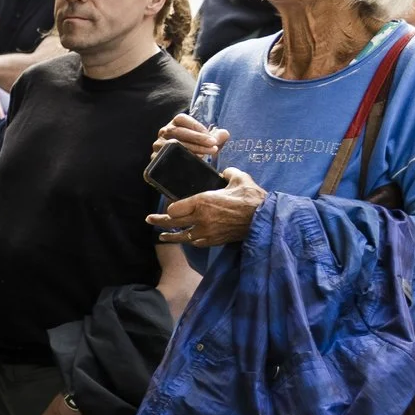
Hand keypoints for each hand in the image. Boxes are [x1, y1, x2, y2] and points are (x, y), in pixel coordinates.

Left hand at [148, 168, 263, 246]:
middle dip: (159, 221)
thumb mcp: (239, 179)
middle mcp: (200, 218)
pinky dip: (189, 240)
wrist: (265, 219)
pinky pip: (196, 242)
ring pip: (182, 235)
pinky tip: (185, 239)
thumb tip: (224, 171)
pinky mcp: (214, 241)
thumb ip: (228, 173)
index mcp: (203, 201)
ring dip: (170, 235)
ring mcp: (206, 232)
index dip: (170, 207)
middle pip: (172, 222)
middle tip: (149, 219)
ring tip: (161, 235)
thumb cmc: (252, 198)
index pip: (175, 208)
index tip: (170, 206)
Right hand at [152, 112, 228, 161]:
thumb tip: (225, 134)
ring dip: (193, 148)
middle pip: (178, 131)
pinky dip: (183, 158)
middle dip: (197, 138)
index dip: (196, 126)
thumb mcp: (206, 143)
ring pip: (174, 144)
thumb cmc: (195, 151)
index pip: (181, 119)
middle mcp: (163, 133)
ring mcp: (158, 146)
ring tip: (208, 152)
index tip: (211, 135)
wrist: (178, 171)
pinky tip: (196, 161)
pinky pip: (169, 157)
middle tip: (213, 144)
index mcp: (173, 124)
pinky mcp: (156, 159)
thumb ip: (216, 137)